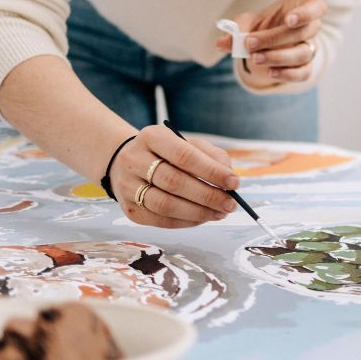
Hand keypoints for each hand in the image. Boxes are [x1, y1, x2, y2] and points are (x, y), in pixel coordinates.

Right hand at [107, 125, 239, 228]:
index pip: (184, 156)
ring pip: (165, 205)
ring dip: (198, 212)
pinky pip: (160, 220)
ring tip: (220, 213)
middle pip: (174, 182)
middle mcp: (134, 160)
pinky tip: (202, 218)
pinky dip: (185, 222)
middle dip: (208, 195)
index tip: (234, 182)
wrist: (126, 162)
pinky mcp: (129, 210)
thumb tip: (230, 179)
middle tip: (230, 204)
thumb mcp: (189, 144)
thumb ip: (212, 156)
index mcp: (152, 137)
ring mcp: (127, 187)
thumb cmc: (168, 152)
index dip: (211, 171)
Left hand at [215, 0, 326, 85]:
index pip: (317, 7)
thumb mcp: (248, 21)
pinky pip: (303, 73)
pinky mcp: (305, 66)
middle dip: (274, 39)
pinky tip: (270, 72)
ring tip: (255, 58)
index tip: (289, 20)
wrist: (264, 42)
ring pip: (302, 54)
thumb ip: (237, 29)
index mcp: (301, 8)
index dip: (307, 13)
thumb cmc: (262, 24)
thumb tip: (223, 43)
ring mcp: (310, 48)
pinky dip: (286, 74)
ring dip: (277, 57)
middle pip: (303, 33)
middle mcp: (310, 28)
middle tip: (249, 43)